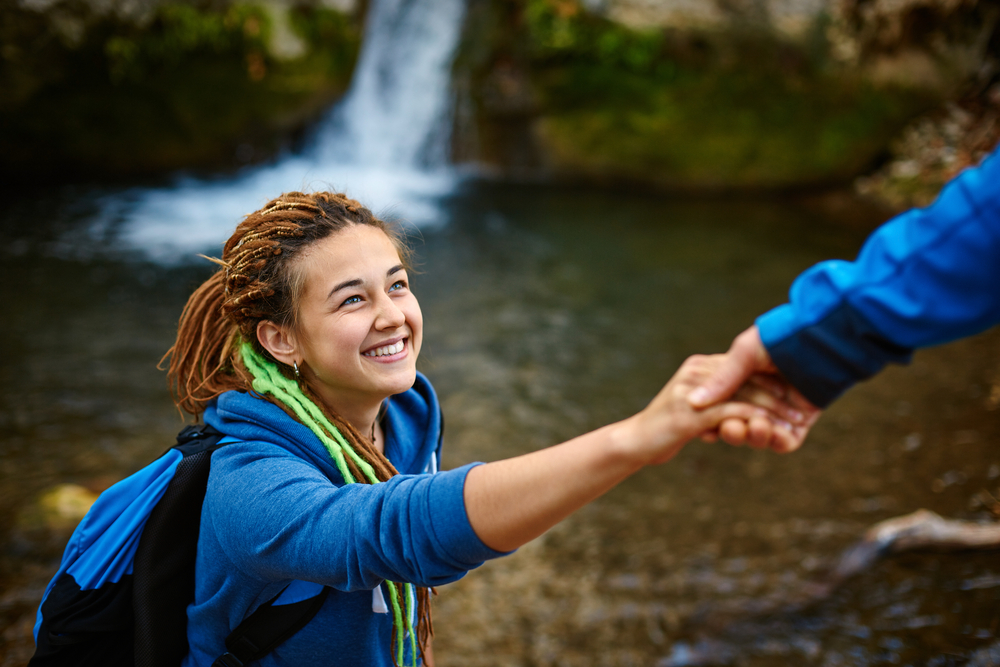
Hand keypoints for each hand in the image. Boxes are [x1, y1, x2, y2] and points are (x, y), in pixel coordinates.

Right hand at [626, 353, 779, 465]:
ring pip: (744, 397)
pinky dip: (757, 421)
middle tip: (800, 414)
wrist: (635, 442)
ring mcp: (693, 391)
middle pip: (747, 382)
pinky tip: (773, 432)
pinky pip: (734, 413)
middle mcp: (697, 371)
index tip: (792, 400)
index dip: (768, 386)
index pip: (741, 371)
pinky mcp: (692, 414)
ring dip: (771, 413)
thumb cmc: (664, 427)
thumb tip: (744, 400)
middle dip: (777, 399)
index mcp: (701, 366)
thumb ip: (719, 394)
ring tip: (789, 426)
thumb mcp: (697, 410)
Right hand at [687, 325, 820, 451]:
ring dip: (754, 435)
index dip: (712, 415)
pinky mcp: (801, 423)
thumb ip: (722, 380)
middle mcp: (762, 395)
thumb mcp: (745, 354)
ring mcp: (782, 410)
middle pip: (740, 420)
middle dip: (733, 428)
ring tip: (755, 427)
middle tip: (728, 429)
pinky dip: (776, 440)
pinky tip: (772, 432)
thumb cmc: (783, 337)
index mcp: (744, 376)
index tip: (702, 425)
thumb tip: (693, 402)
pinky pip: (785, 441)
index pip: (723, 403)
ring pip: (761, 433)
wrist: (828, 339)